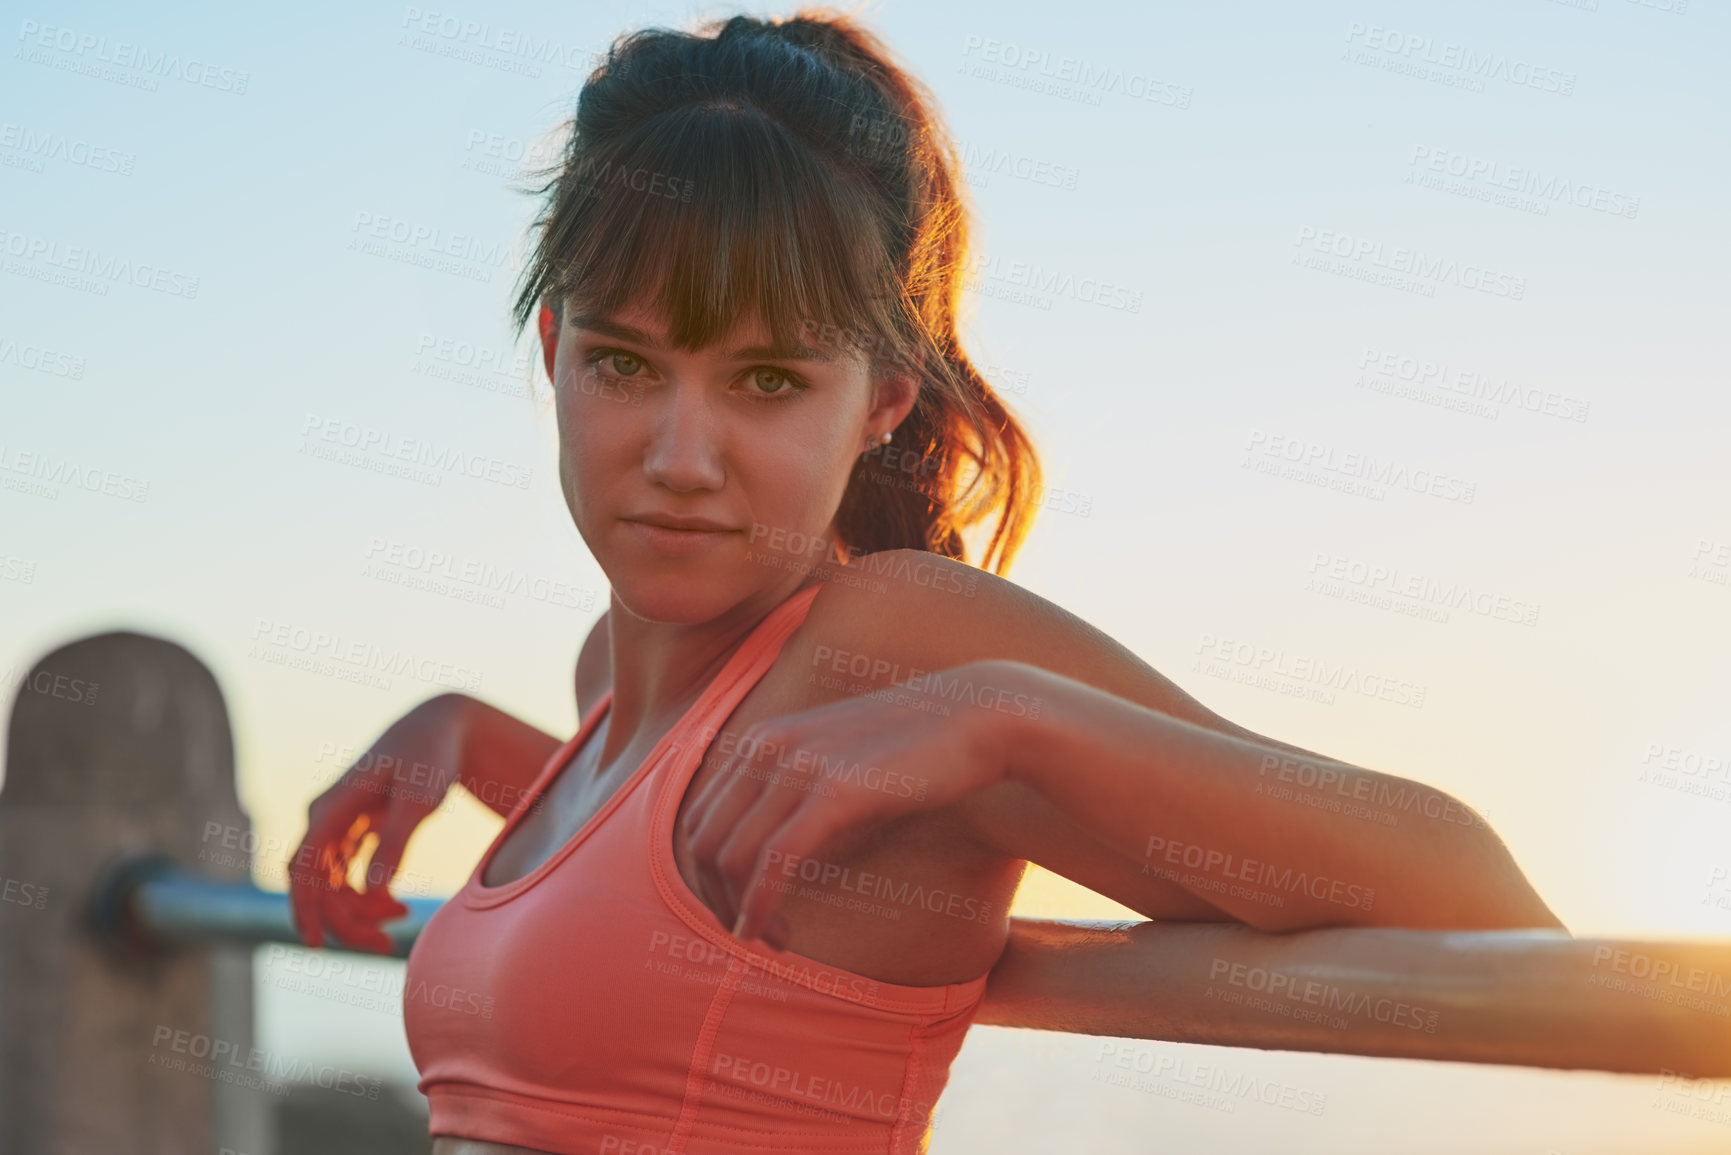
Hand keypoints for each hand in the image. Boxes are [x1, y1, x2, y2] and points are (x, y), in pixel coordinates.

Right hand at [288, 701, 459, 951]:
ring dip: (355, 912)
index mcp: (330, 808)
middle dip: (343, 919)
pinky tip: (396, 908)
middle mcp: (323, 819)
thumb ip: (396, 842)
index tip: (316, 945)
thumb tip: (375, 890)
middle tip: (385, 945)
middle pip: (314, 885)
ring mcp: (335, 827)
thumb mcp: (420, 800)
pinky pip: (343, 877)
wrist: (439, 727)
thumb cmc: (430, 757)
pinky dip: (364, 897)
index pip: (303, 868)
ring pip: (328, 886)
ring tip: (401, 919)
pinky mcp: (352, 833)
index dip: (304, 908)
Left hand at [679, 662, 1018, 946]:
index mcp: (763, 739)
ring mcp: (798, 766)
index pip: (699, 819)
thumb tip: (772, 848)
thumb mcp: (839, 762)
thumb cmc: (914, 750)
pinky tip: (769, 934)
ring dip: (740, 911)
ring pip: (730, 856)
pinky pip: (774, 861)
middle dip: (717, 899)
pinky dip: (760, 905)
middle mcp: (768, 747)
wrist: (977, 718)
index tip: (742, 907)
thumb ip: (798, 790)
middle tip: (753, 935)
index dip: (707, 876)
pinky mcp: (834, 792)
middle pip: (704, 842)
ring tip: (773, 942)